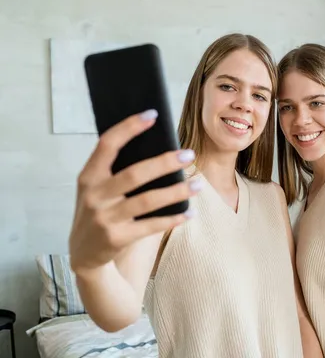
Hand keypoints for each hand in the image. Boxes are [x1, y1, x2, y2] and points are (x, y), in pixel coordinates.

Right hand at [69, 109, 201, 275]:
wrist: (83, 253)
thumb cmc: (99, 210)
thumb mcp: (97, 188)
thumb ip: (116, 170)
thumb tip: (159, 148)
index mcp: (88, 176)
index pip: (107, 144)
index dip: (129, 127)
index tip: (153, 114)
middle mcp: (94, 195)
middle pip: (135, 174)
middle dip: (165, 162)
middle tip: (189, 154)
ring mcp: (105, 218)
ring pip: (148, 200)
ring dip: (177, 191)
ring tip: (198, 183)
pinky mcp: (117, 238)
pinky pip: (152, 226)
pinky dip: (174, 219)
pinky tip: (190, 212)